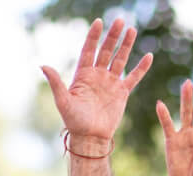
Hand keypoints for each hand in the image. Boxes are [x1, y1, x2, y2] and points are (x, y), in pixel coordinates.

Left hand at [42, 17, 153, 146]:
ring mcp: (110, 83)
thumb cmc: (74, 121)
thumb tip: (43, 65)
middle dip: (113, 36)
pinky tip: (149, 56)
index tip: (99, 22)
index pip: (89, 50)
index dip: (94, 36)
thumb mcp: (63, 101)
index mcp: (83, 74)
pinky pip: (133, 78)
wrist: (90, 138)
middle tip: (120, 21)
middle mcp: (97, 75)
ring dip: (126, 45)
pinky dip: (141, 68)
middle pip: (106, 50)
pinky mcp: (122, 93)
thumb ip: (56, 82)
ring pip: (120, 59)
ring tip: (132, 30)